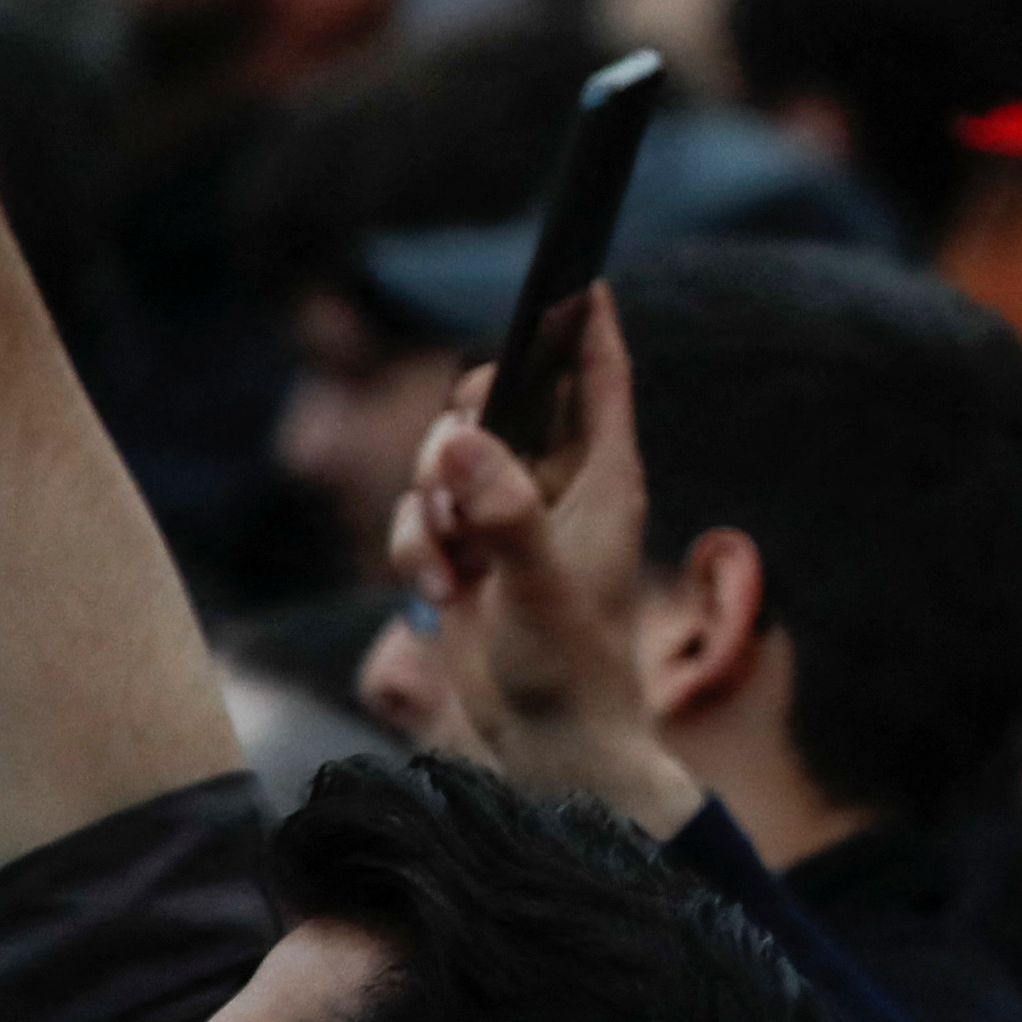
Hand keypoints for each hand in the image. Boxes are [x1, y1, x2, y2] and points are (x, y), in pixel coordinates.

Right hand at [391, 287, 699, 836]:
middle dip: (459, 431)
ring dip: (429, 506)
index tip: (577, 274)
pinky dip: (417, 548)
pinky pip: (421, 517)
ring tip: (452, 569)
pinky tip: (440, 593)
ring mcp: (509, 520)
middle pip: (498, 405)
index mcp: (604, 478)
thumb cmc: (570, 673)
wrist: (547, 747)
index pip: (600, 378)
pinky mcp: (469, 555)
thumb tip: (462, 439)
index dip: (587, 324)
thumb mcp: (536, 590)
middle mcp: (557, 488)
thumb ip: (502, 514)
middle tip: (448, 477)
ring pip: (446, 461)